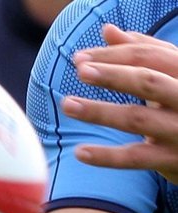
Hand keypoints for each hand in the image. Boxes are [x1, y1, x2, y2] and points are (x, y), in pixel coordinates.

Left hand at [62, 24, 177, 182]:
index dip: (114, 54)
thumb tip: (108, 30)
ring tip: (67, 104)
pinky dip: (107, 156)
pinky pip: (137, 158)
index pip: (150, 56)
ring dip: (99, 112)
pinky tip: (79, 152)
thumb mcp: (169, 75)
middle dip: (113, 75)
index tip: (79, 58)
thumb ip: (142, 52)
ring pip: (138, 119)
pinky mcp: (173, 159)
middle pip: (149, 82)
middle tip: (80, 71)